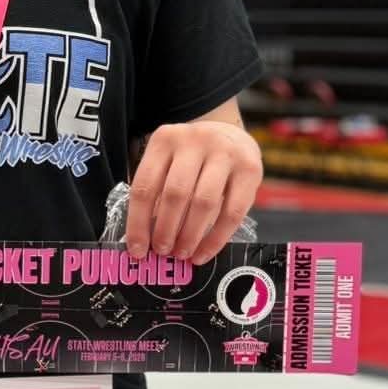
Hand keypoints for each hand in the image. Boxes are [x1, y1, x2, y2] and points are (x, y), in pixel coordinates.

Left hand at [125, 119, 262, 263]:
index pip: (145, 186)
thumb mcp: (168, 162)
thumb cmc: (191, 158)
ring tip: (182, 253)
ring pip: (204, 202)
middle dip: (165, 230)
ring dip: (190, 236)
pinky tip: (204, 252)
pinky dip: (216, 239)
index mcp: (165, 140)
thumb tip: (144, 241)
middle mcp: (194, 141)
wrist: (230, 134)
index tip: (136, 250)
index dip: (138, 223)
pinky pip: (232, 212)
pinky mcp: (250, 168)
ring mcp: (225, 153)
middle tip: (162, 251)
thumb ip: (156, 194)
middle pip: (175, 193)